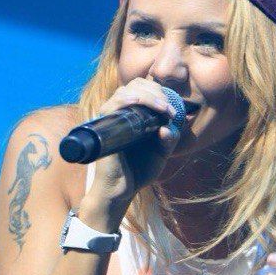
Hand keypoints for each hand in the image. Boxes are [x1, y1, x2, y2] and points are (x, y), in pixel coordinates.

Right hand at [87, 78, 181, 202]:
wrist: (123, 190)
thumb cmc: (140, 171)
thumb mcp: (162, 152)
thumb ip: (169, 138)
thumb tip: (168, 125)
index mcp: (133, 114)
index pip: (142, 87)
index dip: (159, 92)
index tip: (172, 111)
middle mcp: (120, 112)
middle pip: (135, 84)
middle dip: (156, 92)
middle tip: (168, 110)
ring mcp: (110, 118)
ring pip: (126, 91)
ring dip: (148, 96)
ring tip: (163, 109)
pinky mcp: (103, 126)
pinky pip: (113, 104)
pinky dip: (129, 100)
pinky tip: (143, 105)